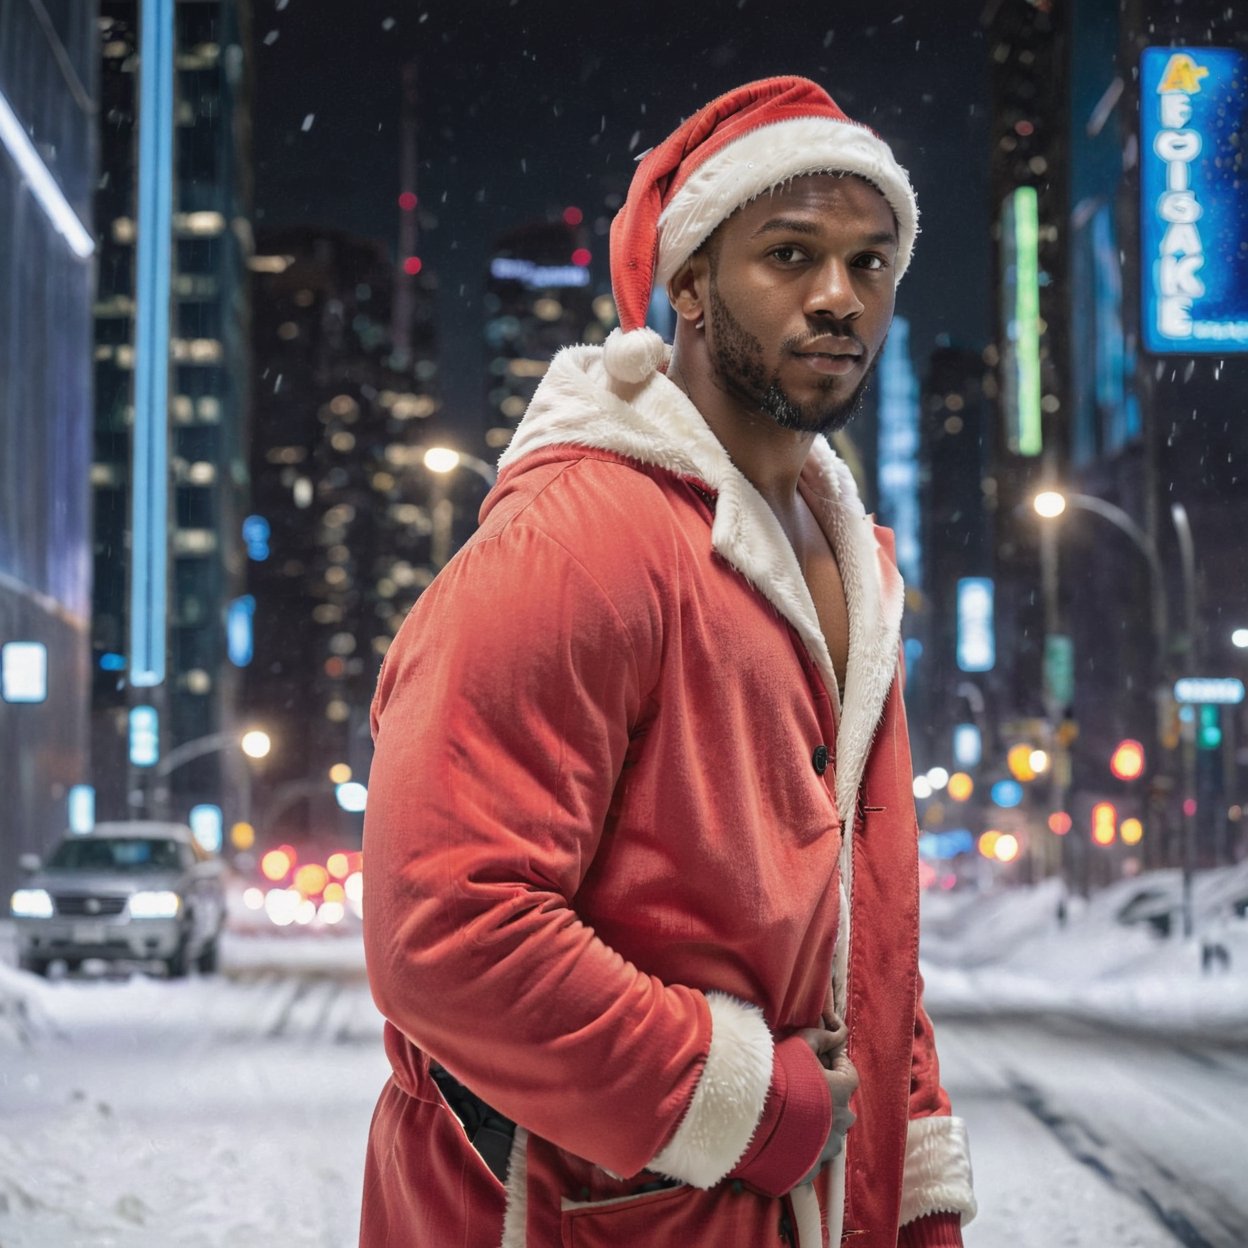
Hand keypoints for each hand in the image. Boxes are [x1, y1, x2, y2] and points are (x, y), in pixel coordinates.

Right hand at [795, 1011, 856, 1183]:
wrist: (752, 1119)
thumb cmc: (779, 1077)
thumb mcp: (799, 1045)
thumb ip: (821, 1037)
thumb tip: (837, 1032)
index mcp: (842, 1091)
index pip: (850, 1074)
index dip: (836, 1064)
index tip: (822, 1060)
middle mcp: (841, 1121)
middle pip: (840, 1105)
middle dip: (827, 1096)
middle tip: (802, 1087)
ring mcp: (828, 1147)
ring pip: (829, 1132)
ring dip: (818, 1123)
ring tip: (791, 1115)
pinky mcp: (812, 1168)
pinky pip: (814, 1154)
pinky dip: (805, 1146)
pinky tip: (785, 1135)